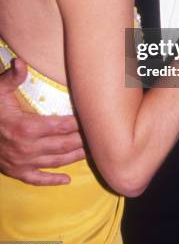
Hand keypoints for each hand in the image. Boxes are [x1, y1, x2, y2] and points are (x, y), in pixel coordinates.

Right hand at [0, 58, 84, 184]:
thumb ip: (12, 77)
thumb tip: (20, 62)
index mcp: (27, 127)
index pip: (62, 125)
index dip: (80, 122)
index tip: (94, 117)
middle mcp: (28, 148)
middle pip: (64, 144)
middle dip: (83, 139)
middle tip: (101, 135)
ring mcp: (23, 162)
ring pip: (57, 161)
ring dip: (76, 157)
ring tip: (93, 152)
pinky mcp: (17, 172)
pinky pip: (38, 180)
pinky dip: (53, 181)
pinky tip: (67, 180)